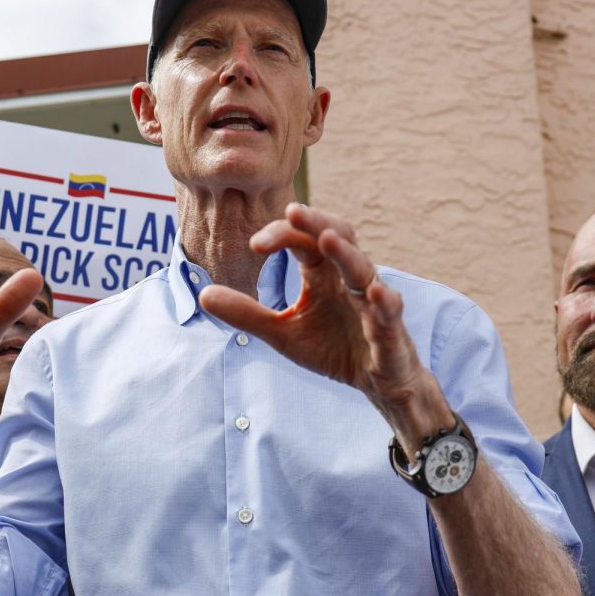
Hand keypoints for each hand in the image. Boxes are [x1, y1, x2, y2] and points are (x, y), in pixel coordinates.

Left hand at [198, 203, 449, 429]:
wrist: (377, 383)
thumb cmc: (334, 348)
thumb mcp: (283, 333)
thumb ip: (247, 313)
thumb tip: (202, 294)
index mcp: (323, 274)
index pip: (303, 241)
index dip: (282, 234)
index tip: (255, 244)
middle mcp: (349, 279)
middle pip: (339, 237)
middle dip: (317, 222)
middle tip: (294, 211)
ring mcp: (373, 302)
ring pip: (364, 269)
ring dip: (346, 253)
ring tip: (327, 239)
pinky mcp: (392, 330)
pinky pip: (390, 312)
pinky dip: (385, 302)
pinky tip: (376, 292)